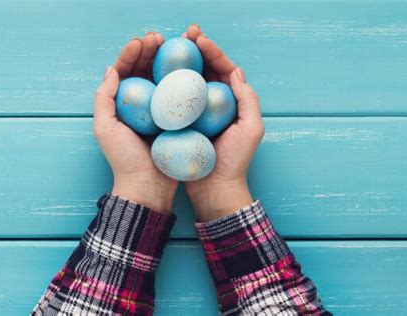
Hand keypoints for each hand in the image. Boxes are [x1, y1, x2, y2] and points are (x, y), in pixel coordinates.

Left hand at [93, 33, 177, 212]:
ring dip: (166, 62)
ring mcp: (158, 113)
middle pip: (143, 72)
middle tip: (159, 38)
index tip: (141, 42)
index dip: (130, 54)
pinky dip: (181, 82)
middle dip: (150, 52)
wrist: (148, 187)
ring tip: (173, 47)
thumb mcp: (105, 129)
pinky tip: (189, 70)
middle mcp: (139, 107)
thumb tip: (112, 70)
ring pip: (161, 81)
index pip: (124, 73)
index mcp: (121, 106)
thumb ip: (104, 99)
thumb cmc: (124, 160)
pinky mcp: (174, 121)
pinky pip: (178, 97)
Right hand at [183, 25, 264, 220]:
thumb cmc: (235, 161)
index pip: (222, 68)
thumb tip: (236, 70)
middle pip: (203, 71)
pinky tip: (155, 76)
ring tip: (166, 48)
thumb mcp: (251, 129)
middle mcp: (214, 104)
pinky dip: (166, 86)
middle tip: (183, 34)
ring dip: (178, 64)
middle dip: (194, 50)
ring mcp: (197, 114)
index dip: (211, 50)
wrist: (215, 190)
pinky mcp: (182, 124)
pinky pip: (174, 101)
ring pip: (187, 82)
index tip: (197, 38)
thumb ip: (248, 99)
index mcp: (232, 101)